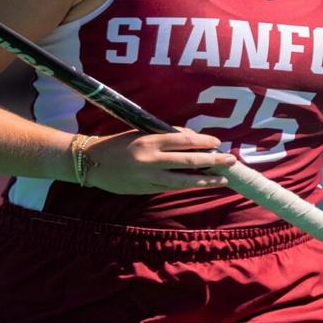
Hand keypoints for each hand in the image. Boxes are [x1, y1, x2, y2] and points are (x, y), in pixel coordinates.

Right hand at [82, 128, 238, 194]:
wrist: (91, 162)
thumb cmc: (117, 143)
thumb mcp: (139, 133)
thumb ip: (164, 136)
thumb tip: (191, 138)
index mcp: (149, 141)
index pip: (183, 140)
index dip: (203, 142)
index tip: (218, 143)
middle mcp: (151, 159)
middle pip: (189, 161)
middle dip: (213, 161)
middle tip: (231, 161)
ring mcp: (149, 177)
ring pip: (184, 180)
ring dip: (206, 180)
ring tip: (223, 179)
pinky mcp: (146, 190)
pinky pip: (171, 187)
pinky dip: (188, 185)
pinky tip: (201, 183)